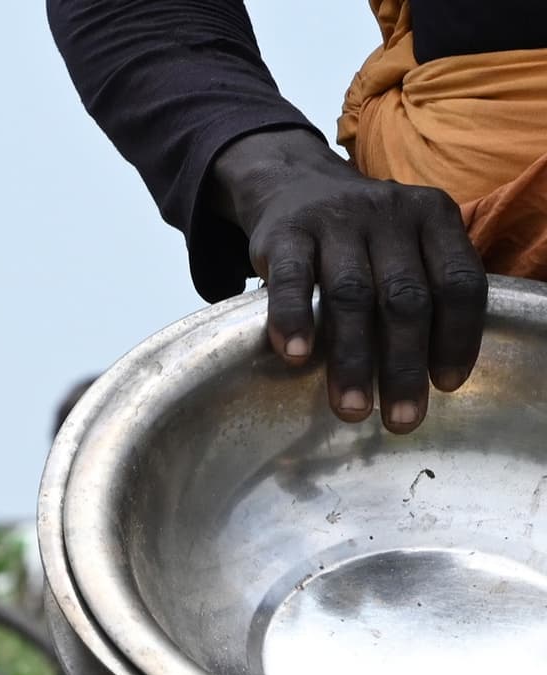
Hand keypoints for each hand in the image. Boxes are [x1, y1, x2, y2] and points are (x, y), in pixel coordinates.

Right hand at [213, 127, 485, 429]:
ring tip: (353, 409)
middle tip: (401, 419)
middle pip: (406, 297)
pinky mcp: (285, 233)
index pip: (459, 281)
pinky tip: (295, 359)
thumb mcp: (406, 242)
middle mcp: (390, 214)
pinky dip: (293, 321)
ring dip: (353, 359)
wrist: (295, 185)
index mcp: (433, 217)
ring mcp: (336, 220)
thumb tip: (433, 373)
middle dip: (405, 365)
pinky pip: (293, 281)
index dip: (458, 337)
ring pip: (352, 296)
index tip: (447, 385)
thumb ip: (425, 286)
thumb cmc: (359, 236)